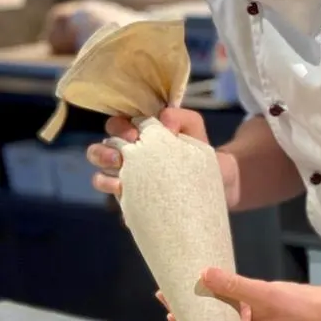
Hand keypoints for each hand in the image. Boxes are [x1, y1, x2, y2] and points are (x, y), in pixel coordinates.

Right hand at [86, 107, 211, 197]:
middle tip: (120, 156)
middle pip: (100, 150)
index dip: (119, 127)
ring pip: (100, 176)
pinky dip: (115, 197)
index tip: (134, 134)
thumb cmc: (200, 152)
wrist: (220, 184)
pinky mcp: (132, 202)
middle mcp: (128, 158)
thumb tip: (164, 120)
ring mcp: (128, 181)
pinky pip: (115, 201)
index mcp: (139, 137)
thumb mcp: (195, 129)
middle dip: (104, 151)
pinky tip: (124, 194)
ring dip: (103, 177)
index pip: (117, 126)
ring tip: (118, 179)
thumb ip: (182, 117)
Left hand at [161, 269, 320, 320]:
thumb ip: (233, 285)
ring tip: (179, 288)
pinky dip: (215, 304)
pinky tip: (207, 287)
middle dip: (186, 316)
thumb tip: (203, 273)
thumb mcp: (263, 294)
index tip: (173, 312)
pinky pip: (227, 317)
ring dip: (199, 308)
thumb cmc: (296, 308)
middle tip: (167, 293)